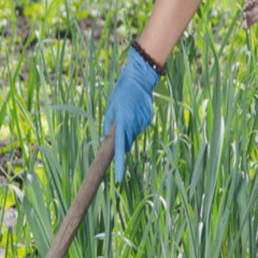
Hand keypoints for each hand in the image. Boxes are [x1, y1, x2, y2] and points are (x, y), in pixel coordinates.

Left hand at [102, 46, 160, 181]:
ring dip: (131, 128)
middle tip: (121, 121)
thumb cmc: (121, 93)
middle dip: (124, 138)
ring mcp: (143, 122)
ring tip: (130, 112)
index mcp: (121, 122)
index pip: (120, 148)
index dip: (119, 164)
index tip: (118, 177)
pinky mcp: (149, 119)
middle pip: (128, 141)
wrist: (139, 80)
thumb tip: (109, 140)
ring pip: (134, 134)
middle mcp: (133, 124)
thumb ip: (109, 126)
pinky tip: (136, 111)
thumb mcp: (110, 108)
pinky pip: (140, 127)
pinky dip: (137, 122)